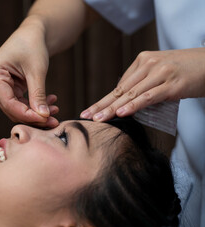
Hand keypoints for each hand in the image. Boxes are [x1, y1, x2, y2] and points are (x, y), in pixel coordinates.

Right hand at [0, 17, 58, 127]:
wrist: (32, 34)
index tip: (47, 119)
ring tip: (55, 109)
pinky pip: (19, 103)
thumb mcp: (37, 71)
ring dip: (35, 112)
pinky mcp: (4, 88)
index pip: (9, 103)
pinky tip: (50, 102)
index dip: (28, 115)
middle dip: (33, 116)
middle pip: (11, 108)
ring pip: (16, 108)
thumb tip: (43, 117)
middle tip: (54, 120)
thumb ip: (38, 95)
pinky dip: (34, 105)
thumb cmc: (33, 45)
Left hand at [80, 48, 204, 120]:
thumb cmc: (185, 70)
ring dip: (112, 108)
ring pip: (131, 94)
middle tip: (86, 116)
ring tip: (98, 119)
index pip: (119, 86)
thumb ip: (144, 85)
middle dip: (101, 105)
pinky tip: (121, 113)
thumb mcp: (160, 73)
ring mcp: (160, 73)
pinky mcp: (172, 84)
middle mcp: (148, 65)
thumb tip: (127, 104)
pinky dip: (134, 105)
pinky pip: (149, 96)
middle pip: (120, 90)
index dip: (103, 100)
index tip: (90, 110)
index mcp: (142, 61)